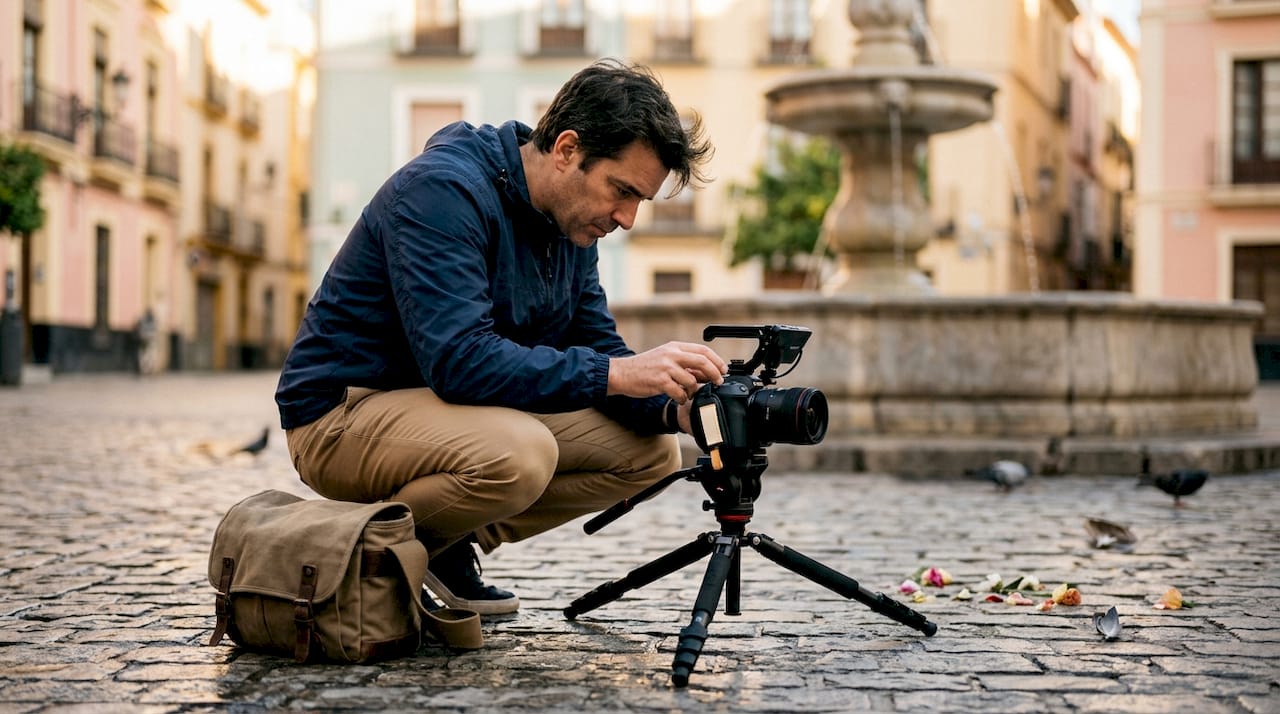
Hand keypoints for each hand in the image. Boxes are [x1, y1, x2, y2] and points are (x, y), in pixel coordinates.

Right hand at [607, 342, 727, 403]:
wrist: (621, 373)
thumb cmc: (644, 368)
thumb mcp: (665, 359)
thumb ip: (684, 363)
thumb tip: (706, 372)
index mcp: (674, 347)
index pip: (703, 350)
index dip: (717, 360)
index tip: (723, 370)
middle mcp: (671, 354)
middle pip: (702, 361)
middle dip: (714, 373)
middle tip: (718, 382)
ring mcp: (665, 367)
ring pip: (691, 380)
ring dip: (694, 390)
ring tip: (689, 394)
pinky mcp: (659, 381)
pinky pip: (679, 392)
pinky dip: (682, 398)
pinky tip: (679, 398)